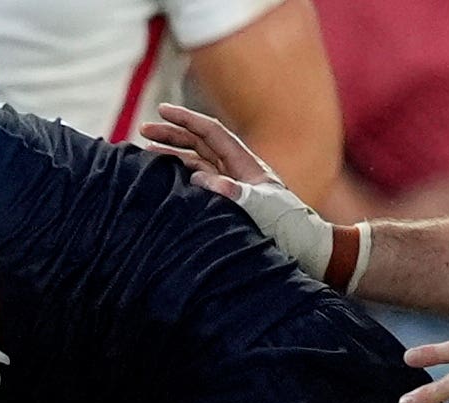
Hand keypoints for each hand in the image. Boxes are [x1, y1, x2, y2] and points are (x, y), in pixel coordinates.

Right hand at [138, 105, 353, 287]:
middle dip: (172, 134)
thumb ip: (233, 191)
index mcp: (245, 163)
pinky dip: (178, 177)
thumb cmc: (288, 226)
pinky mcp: (227, 203)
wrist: (305, 245)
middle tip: (142, 131)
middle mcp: (237, 170)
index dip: (186, 120)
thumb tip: (197, 177)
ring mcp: (232, 186)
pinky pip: (199, 183)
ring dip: (172, 155)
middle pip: (200, 143)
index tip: (162, 110)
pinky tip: (163, 179)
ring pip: (196, 162)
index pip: (211, 133)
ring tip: (145, 152)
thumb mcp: (262, 207)